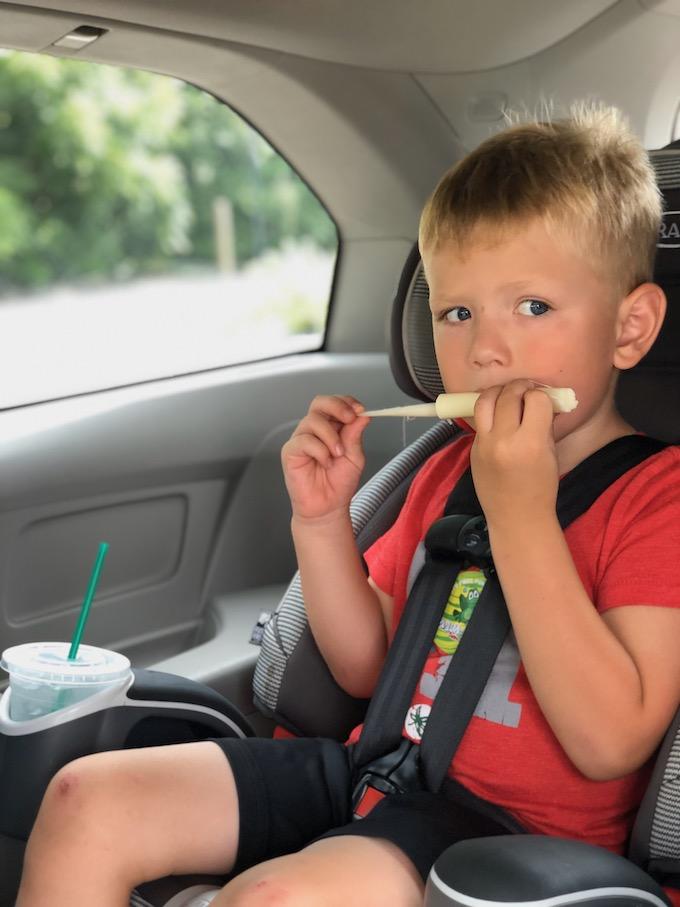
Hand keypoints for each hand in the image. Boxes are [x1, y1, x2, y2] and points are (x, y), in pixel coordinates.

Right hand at [281, 395, 369, 522]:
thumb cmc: (339, 484)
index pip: (335, 403)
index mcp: (331, 427)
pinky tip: (325, 463)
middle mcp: (314, 430)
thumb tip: (362, 415)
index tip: (361, 410)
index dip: (347, 402)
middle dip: (337, 407)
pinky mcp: (291, 451)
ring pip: (313, 421)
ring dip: (331, 436)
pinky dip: (320, 451)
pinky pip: (304, 440)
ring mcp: (301, 439)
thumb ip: (355, 435)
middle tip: (349, 419)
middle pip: (320, 403)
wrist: (328, 508)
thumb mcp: (355, 457)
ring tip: (338, 454)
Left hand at [470, 380, 558, 526]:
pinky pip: (480, 420)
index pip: (535, 399)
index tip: (543, 398)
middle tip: (527, 390)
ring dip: (498, 391)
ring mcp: (484, 444)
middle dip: (520, 387)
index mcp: (530, 442)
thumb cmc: (541, 488)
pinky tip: (499, 415)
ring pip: (485, 400)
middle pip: (508, 395)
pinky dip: (490, 412)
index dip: (541, 395)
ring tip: (507, 394)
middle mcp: (503, 440)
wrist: (516, 517)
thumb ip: (544, 425)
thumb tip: (541, 399)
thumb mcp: (550, 454)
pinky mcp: (473, 449)